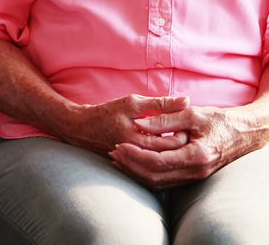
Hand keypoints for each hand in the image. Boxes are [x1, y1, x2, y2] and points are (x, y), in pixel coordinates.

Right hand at [57, 94, 190, 156]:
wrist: (81, 129)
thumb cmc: (106, 113)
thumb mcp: (132, 103)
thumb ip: (160, 104)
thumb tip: (186, 100)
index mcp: (139, 140)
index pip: (173, 144)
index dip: (184, 133)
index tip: (185, 123)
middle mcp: (139, 157)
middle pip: (171, 155)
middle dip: (180, 143)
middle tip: (184, 131)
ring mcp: (135, 164)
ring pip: (163, 162)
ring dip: (172, 151)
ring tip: (175, 138)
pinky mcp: (132, 167)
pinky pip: (153, 165)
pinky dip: (161, 156)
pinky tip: (162, 146)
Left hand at [108, 106, 268, 189]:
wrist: (245, 133)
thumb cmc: (220, 120)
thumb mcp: (194, 113)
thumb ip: (167, 117)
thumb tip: (141, 123)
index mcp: (196, 155)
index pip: (158, 161)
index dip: (136, 155)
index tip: (119, 145)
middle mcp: (196, 171)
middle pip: (155, 176)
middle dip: (132, 166)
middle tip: (113, 153)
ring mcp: (195, 177)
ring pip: (159, 183)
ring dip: (137, 172)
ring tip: (119, 160)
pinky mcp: (193, 177)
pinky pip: (166, 182)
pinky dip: (148, 175)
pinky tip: (135, 165)